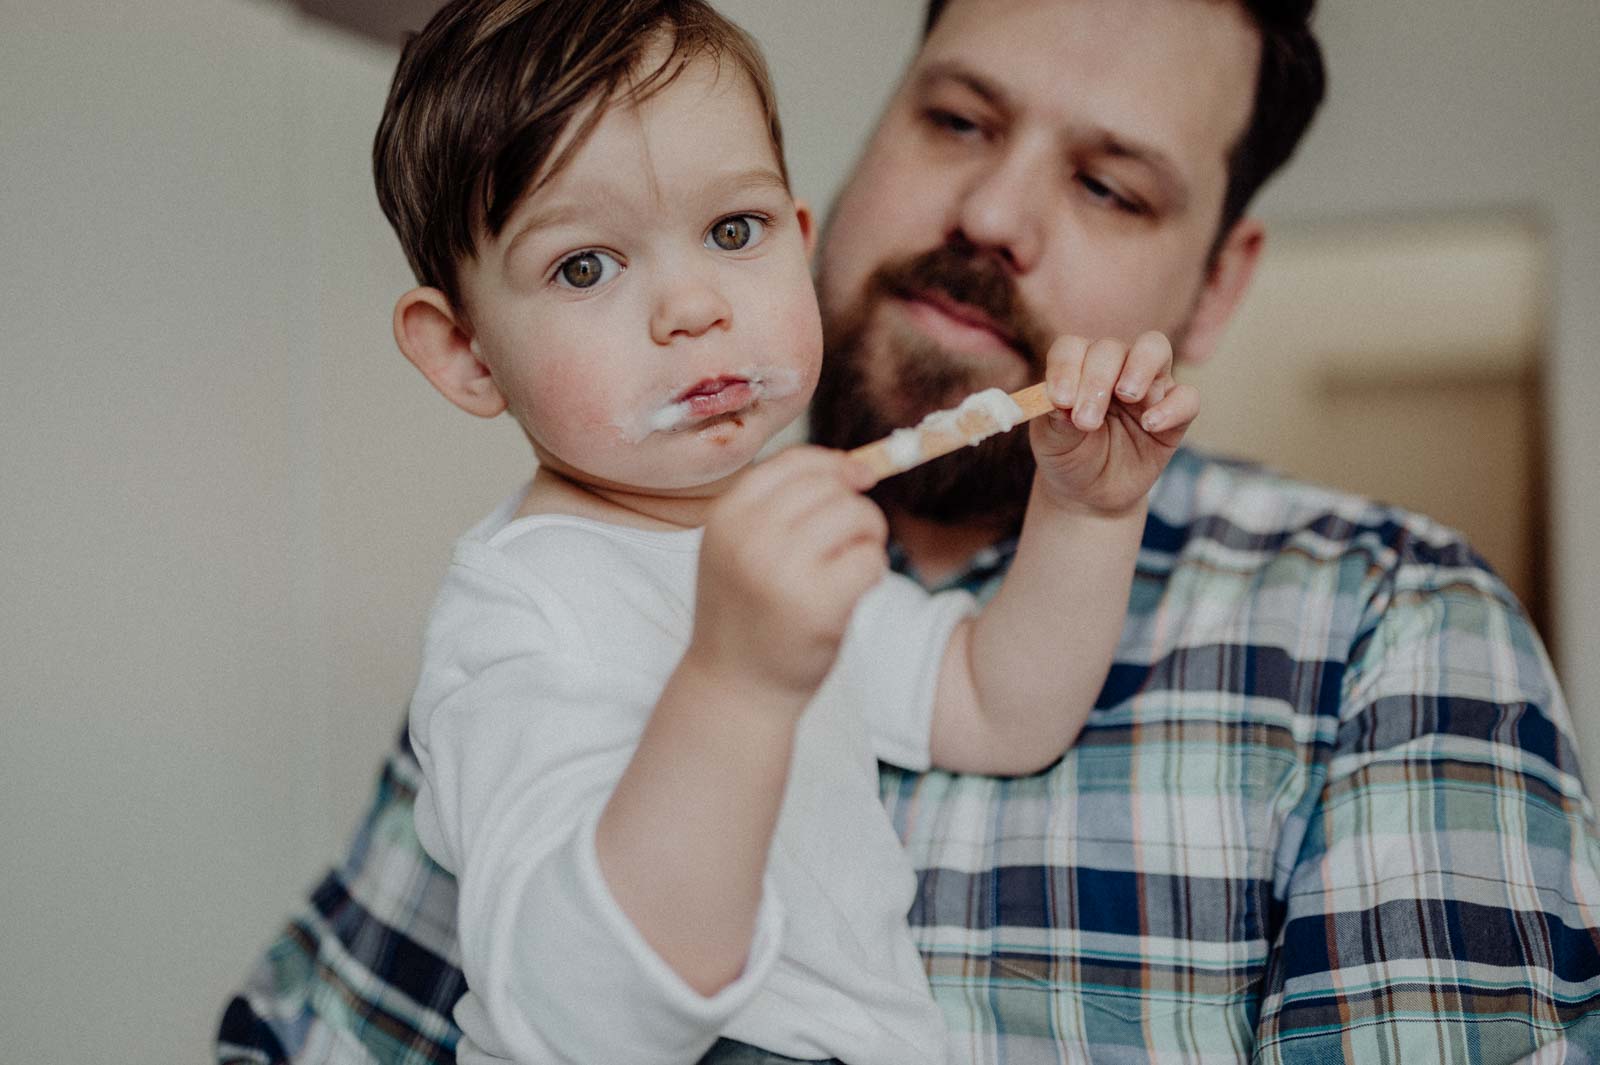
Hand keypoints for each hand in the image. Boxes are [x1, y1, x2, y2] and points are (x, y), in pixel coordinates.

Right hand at [684, 446, 887, 706]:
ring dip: (867, 539)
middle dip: (854, 509)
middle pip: (832, 486)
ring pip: (857, 516)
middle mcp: (749, 536)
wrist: (735, 687)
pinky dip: (873, 574)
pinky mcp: (818, 605)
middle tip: (847, 546)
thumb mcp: (740, 547)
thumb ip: (783, 504)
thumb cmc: (749, 611)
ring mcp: (781, 570)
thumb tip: (861, 466)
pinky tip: (851, 594)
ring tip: (848, 569)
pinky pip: (871, 560)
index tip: (856, 483)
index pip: (796, 461)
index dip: (836, 465)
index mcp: (726, 515)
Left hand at [1029, 331, 1198, 514]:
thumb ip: (1055, 420)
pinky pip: (1187, 397)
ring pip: (1154, 349)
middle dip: (1097, 380)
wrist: (1091, 493)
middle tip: (1086, 421)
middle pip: (1111, 348)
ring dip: (1139, 368)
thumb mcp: (1053, 444)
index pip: (1072, 348)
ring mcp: (1148, 386)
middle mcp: (1114, 368)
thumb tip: (1061, 403)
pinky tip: (1151, 425)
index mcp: (1077, 367)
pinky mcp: (1175, 414)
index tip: (1059, 400)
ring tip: (1126, 396)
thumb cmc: (1069, 456)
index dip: (1065, 368)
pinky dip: (1172, 407)